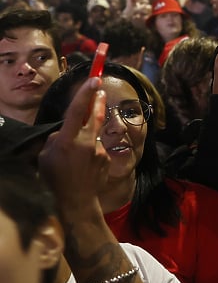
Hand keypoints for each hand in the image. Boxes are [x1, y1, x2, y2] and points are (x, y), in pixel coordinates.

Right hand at [38, 77, 109, 215]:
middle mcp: (87, 142)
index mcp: (68, 140)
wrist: (76, 202)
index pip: (77, 111)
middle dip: (98, 101)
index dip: (85, 94)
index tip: (94, 80)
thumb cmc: (55, 179)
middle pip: (95, 115)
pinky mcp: (107, 158)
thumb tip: (65, 131)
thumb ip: (55, 139)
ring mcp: (99, 150)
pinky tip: (84, 167)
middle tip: (101, 90)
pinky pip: (97, 150)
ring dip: (86, 140)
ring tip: (76, 160)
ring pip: (92, 137)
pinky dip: (90, 153)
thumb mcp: (45, 157)